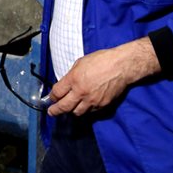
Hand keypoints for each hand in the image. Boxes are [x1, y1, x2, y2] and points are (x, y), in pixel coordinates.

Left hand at [45, 39, 160, 116]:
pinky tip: (84, 105)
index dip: (52, 97)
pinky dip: (85, 110)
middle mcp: (81, 92)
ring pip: (77, 112)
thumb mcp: (80, 63)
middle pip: (64, 107)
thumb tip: (65, 84)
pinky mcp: (102, 105)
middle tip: (52, 112)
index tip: (51, 98)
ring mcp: (92, 100)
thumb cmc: (102, 60)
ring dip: (71, 111)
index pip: (57, 93)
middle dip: (55, 111)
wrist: (121, 66)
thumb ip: (71, 75)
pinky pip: (90, 111)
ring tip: (69, 108)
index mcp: (74, 79)